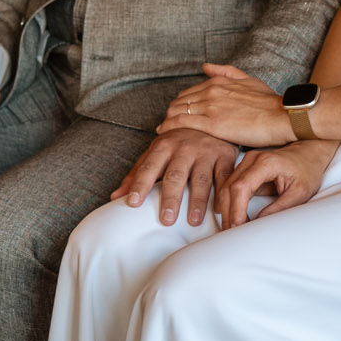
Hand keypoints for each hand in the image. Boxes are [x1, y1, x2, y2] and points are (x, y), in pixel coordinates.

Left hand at [111, 127, 240, 225]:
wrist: (208, 119)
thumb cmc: (178, 142)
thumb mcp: (155, 152)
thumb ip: (136, 174)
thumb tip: (115, 197)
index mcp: (163, 147)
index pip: (148, 168)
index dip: (140, 185)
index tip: (133, 202)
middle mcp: (184, 148)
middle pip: (176, 176)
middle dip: (171, 198)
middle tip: (166, 219)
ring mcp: (206, 152)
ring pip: (201, 179)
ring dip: (197, 201)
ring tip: (193, 221)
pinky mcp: (225, 156)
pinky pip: (224, 177)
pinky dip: (222, 194)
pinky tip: (219, 210)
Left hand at [166, 64, 296, 147]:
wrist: (282, 116)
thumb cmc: (270, 102)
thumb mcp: (248, 79)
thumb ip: (226, 71)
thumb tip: (206, 66)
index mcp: (218, 82)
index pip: (188, 92)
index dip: (181, 103)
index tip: (178, 112)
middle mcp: (211, 91)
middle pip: (179, 101)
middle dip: (171, 112)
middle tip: (169, 123)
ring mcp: (210, 107)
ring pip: (177, 111)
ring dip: (167, 120)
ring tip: (164, 130)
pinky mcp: (212, 124)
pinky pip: (181, 122)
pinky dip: (168, 126)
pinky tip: (162, 132)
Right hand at [217, 138, 340, 227]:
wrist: (309, 153)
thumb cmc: (307, 170)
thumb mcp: (299, 193)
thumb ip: (279, 209)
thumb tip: (258, 224)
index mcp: (267, 163)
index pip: (242, 187)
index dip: (236, 209)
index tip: (238, 226)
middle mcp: (253, 159)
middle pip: (229, 187)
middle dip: (228, 212)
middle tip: (231, 232)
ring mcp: (247, 162)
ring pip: (226, 187)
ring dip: (227, 209)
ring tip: (232, 227)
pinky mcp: (246, 168)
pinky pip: (231, 185)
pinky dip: (230, 202)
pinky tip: (233, 216)